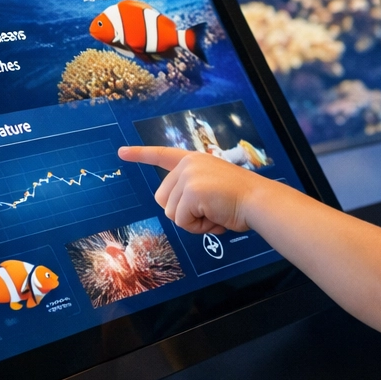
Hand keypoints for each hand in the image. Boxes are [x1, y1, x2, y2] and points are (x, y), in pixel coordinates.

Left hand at [118, 146, 267, 235]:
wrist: (258, 201)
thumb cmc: (240, 200)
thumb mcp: (212, 187)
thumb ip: (192, 191)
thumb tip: (176, 212)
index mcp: (194, 160)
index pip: (162, 155)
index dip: (140, 154)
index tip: (121, 152)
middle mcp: (189, 164)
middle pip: (163, 199)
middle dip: (183, 213)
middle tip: (209, 211)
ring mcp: (189, 176)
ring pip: (172, 213)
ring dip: (193, 222)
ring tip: (216, 213)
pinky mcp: (191, 191)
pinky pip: (182, 221)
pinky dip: (198, 227)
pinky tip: (215, 218)